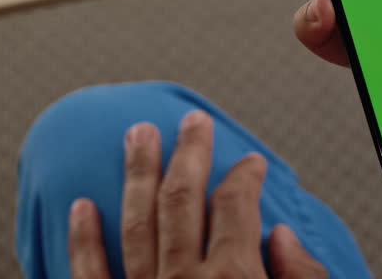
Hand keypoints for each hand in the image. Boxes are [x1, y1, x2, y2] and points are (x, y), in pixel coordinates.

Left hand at [67, 111, 326, 278]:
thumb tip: (282, 236)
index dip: (246, 176)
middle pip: (183, 199)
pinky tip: (81, 206)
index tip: (252, 162)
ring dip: (137, 174)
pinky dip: (84, 240)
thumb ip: (301, 277)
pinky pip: (91, 274)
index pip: (237, 205)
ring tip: (137, 134)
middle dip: (189, 152)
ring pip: (138, 223)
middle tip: (192, 119)